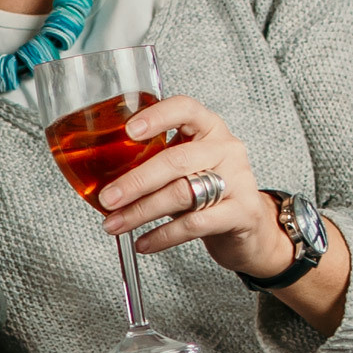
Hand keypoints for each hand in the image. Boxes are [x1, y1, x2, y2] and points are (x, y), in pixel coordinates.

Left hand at [96, 95, 295, 278]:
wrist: (250, 227)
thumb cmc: (207, 191)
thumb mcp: (184, 168)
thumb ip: (154, 162)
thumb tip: (101, 176)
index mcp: (208, 127)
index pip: (185, 109)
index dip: (156, 116)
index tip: (128, 131)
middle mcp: (226, 148)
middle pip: (176, 160)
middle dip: (135, 181)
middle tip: (108, 198)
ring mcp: (238, 179)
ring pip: (182, 193)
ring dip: (141, 211)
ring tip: (115, 224)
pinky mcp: (242, 212)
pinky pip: (195, 223)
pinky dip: (163, 235)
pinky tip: (143, 243)